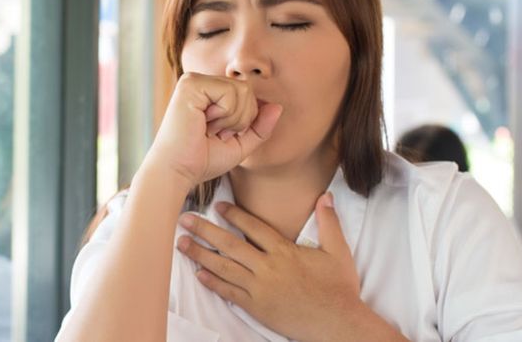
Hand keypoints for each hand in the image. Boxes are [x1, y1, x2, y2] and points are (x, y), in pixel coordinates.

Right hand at [146, 72, 282, 191]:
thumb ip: (260, 127)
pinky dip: (225, 114)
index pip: (248, 94)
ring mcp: (194, 80)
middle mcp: (201, 82)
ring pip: (242, 90)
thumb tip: (278, 106)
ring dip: (233, 118)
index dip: (245, 120)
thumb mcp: (240, 144)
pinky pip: (230, 92)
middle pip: (248, 89)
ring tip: (209, 129)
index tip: (220, 135)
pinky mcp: (191, 84)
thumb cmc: (202, 160)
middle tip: (215, 133)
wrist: (177, 172)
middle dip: (241, 119)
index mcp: (209, 92)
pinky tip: (204, 123)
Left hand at [176, 192, 365, 341]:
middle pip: (230, 245)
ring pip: (224, 268)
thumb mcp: (338, 251)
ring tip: (182, 243)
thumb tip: (325, 196)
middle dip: (205, 231)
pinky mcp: (257, 308)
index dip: (234, 215)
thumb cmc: (339, 288)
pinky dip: (213, 283)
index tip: (218, 205)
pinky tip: (198, 274)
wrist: (337, 323)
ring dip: (200, 254)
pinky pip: (230, 293)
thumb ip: (329, 222)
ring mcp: (260, 289)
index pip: (254, 227)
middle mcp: (268, 268)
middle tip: (184, 219)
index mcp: (285, 252)